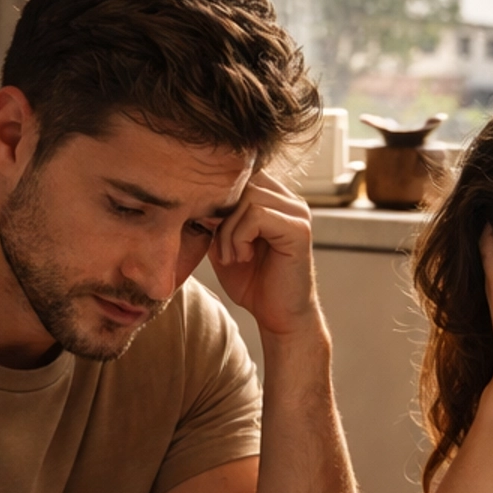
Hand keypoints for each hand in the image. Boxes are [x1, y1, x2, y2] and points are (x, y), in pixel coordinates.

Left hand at [209, 169, 320, 338]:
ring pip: (246, 198)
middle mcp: (289, 200)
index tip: (209, 232)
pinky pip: (256, 215)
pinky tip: (244, 257)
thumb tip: (194, 194)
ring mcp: (297, 213)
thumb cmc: (253, 283)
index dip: (217, 201)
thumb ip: (215, 218)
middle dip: (221, 216)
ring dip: (228, 231)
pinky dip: (240, 238)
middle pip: (241, 182)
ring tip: (232, 257)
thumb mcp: (224, 244)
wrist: (278, 317)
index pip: (239, 176)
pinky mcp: (299, 229)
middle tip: (221, 250)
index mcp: (274, 199)